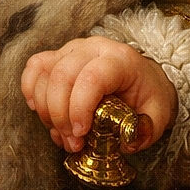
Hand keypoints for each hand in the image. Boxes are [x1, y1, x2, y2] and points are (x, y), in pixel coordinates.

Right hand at [21, 37, 177, 153]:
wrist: (143, 80)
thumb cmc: (147, 96)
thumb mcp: (158, 114)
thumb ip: (146, 128)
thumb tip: (128, 141)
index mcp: (122, 60)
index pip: (92, 77)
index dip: (79, 108)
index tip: (80, 133)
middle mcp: (96, 48)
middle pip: (62, 76)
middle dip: (59, 116)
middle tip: (72, 140)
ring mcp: (76, 50)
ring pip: (45, 74)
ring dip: (46, 111)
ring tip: (63, 132)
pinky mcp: (60, 56)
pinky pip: (35, 67)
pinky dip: (32, 90)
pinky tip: (41, 109)